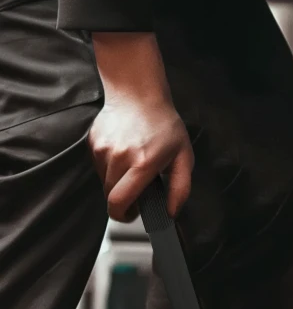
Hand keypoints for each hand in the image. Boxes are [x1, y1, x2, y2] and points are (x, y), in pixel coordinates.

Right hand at [89, 33, 193, 221]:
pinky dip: (110, 169)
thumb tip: (171, 213)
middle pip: (110, 196)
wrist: (138, 93)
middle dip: (123, 202)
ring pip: (104, 183)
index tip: (133, 214)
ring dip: (117, 184)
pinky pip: (99, 168)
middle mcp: (118, 157)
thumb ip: (180, 189)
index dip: (124, 215)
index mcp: (142, 164)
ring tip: (133, 169)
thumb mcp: (183, 158)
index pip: (119, 201)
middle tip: (138, 193)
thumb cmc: (165, 126)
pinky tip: (124, 155)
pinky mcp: (92, 142)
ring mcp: (102, 149)